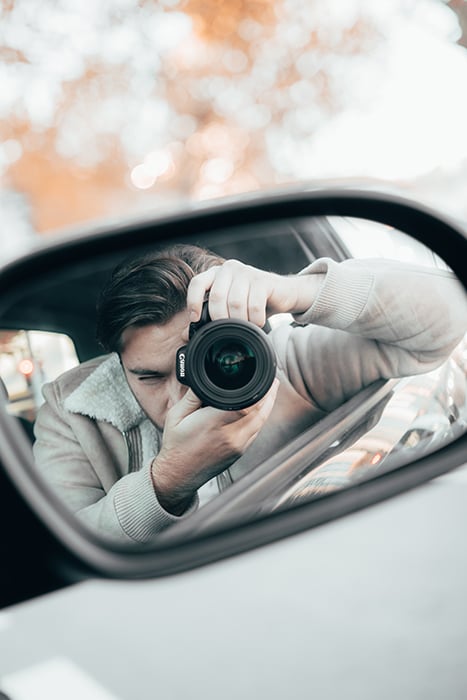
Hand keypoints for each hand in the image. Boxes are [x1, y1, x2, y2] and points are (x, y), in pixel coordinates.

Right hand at [151, 379, 279, 514]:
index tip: (262, 380)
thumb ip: (193, 395)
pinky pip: (256, 432)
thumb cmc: (176, 445)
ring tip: (271, 392)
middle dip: (268, 395)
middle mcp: (230, 435)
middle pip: (259, 412)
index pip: (245, 404)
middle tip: (272, 381)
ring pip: (261, 422)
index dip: (258, 391)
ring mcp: (238, 446)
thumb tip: (203, 378)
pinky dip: (261, 419)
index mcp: (214, 423)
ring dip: (268, 406)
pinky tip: (260, 411)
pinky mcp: (240, 452)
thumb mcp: (177, 415)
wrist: (179, 474)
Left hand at [187, 259, 320, 326]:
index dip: (193, 302)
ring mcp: (246, 272)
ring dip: (240, 321)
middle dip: (220, 319)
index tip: (195, 319)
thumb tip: (186, 335)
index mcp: (216, 273)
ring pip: (235, 302)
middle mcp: (229, 269)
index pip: (197, 283)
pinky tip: (257, 323)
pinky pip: (254, 305)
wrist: (282, 293)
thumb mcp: (228, 307)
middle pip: (216, 297)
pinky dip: (255, 319)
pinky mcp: (263, 280)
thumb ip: (209, 316)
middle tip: (228, 330)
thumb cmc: (252, 301)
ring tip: (245, 328)